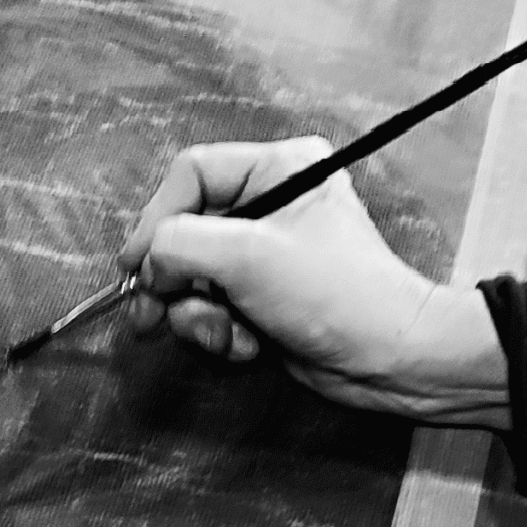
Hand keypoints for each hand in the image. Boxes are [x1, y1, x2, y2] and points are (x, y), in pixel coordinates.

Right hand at [120, 138, 507, 427]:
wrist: (389, 359)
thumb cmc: (337, 295)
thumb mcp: (247, 256)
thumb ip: (179, 244)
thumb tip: (147, 262)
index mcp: (279, 167)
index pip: (192, 174)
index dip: (156, 217)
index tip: (137, 265)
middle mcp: (271, 203)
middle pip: (184, 230)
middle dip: (172, 280)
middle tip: (151, 315)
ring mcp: (265, 254)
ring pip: (192, 277)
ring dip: (197, 315)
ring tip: (227, 333)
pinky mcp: (262, 297)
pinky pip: (212, 308)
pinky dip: (220, 333)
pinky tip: (249, 346)